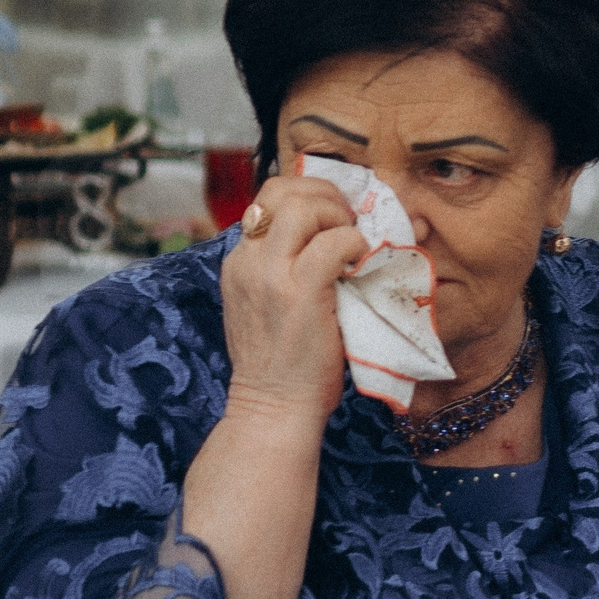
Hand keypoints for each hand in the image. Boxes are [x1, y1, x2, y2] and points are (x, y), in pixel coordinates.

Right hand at [216, 165, 370, 432]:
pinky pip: (332, 243)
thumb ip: (284, 269)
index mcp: (239, 261)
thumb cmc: (281, 364)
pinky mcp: (299, 292)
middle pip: (281, 190)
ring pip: (303, 206)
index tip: (335, 217)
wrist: (273, 408)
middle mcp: (247, 261)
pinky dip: (355, 244)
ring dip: (339, 215)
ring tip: (354, 244)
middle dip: (325, 194)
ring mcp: (269, 275)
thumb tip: (330, 238)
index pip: (266, 199)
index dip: (308, 195)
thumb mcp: (268, 305)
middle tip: (349, 223)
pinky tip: (360, 264)